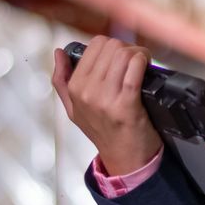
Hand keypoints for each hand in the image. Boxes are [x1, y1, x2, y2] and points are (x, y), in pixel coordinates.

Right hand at [51, 36, 160, 173]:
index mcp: (75, 88)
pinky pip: (134, 69)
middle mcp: (87, 92)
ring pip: (123, 54)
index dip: (113, 45)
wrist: (124, 158)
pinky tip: (146, 65)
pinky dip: (143, 61)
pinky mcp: (126, 104)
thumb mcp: (73, 109)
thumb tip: (58, 53)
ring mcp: (106, 99)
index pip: (95, 45)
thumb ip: (61, 80)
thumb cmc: (103, 132)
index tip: (121, 56)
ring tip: (143, 63)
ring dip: (138, 54)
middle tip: (135, 59)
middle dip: (127, 48)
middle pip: (111, 46)